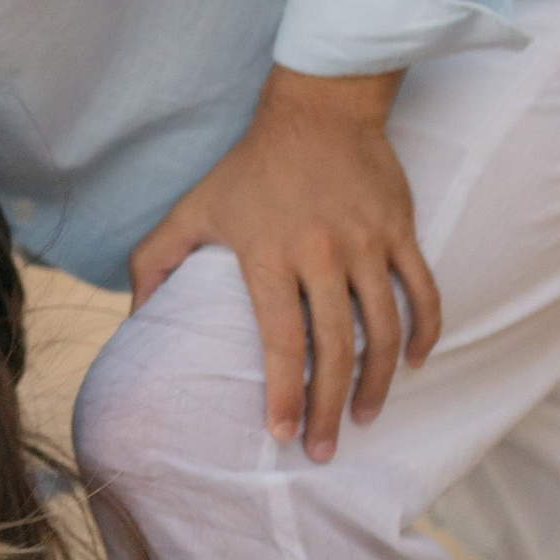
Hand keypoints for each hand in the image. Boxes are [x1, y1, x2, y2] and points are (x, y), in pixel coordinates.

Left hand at [127, 67, 441, 460]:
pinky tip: (413, 363)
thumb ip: (155, 263)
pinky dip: (423, 333)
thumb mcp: (193, 209)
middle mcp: (322, 253)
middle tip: (324, 450)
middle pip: (335, 349)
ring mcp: (367, 243)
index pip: (281, 341)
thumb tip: (136, 319)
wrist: (319, 108)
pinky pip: (422, 292)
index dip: (284, 394)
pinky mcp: (401, 231)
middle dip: (330, 408)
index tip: (282, 435)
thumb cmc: (250, 167)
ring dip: (378, 382)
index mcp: (269, 255)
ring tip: (365, 416)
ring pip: (384, 329)